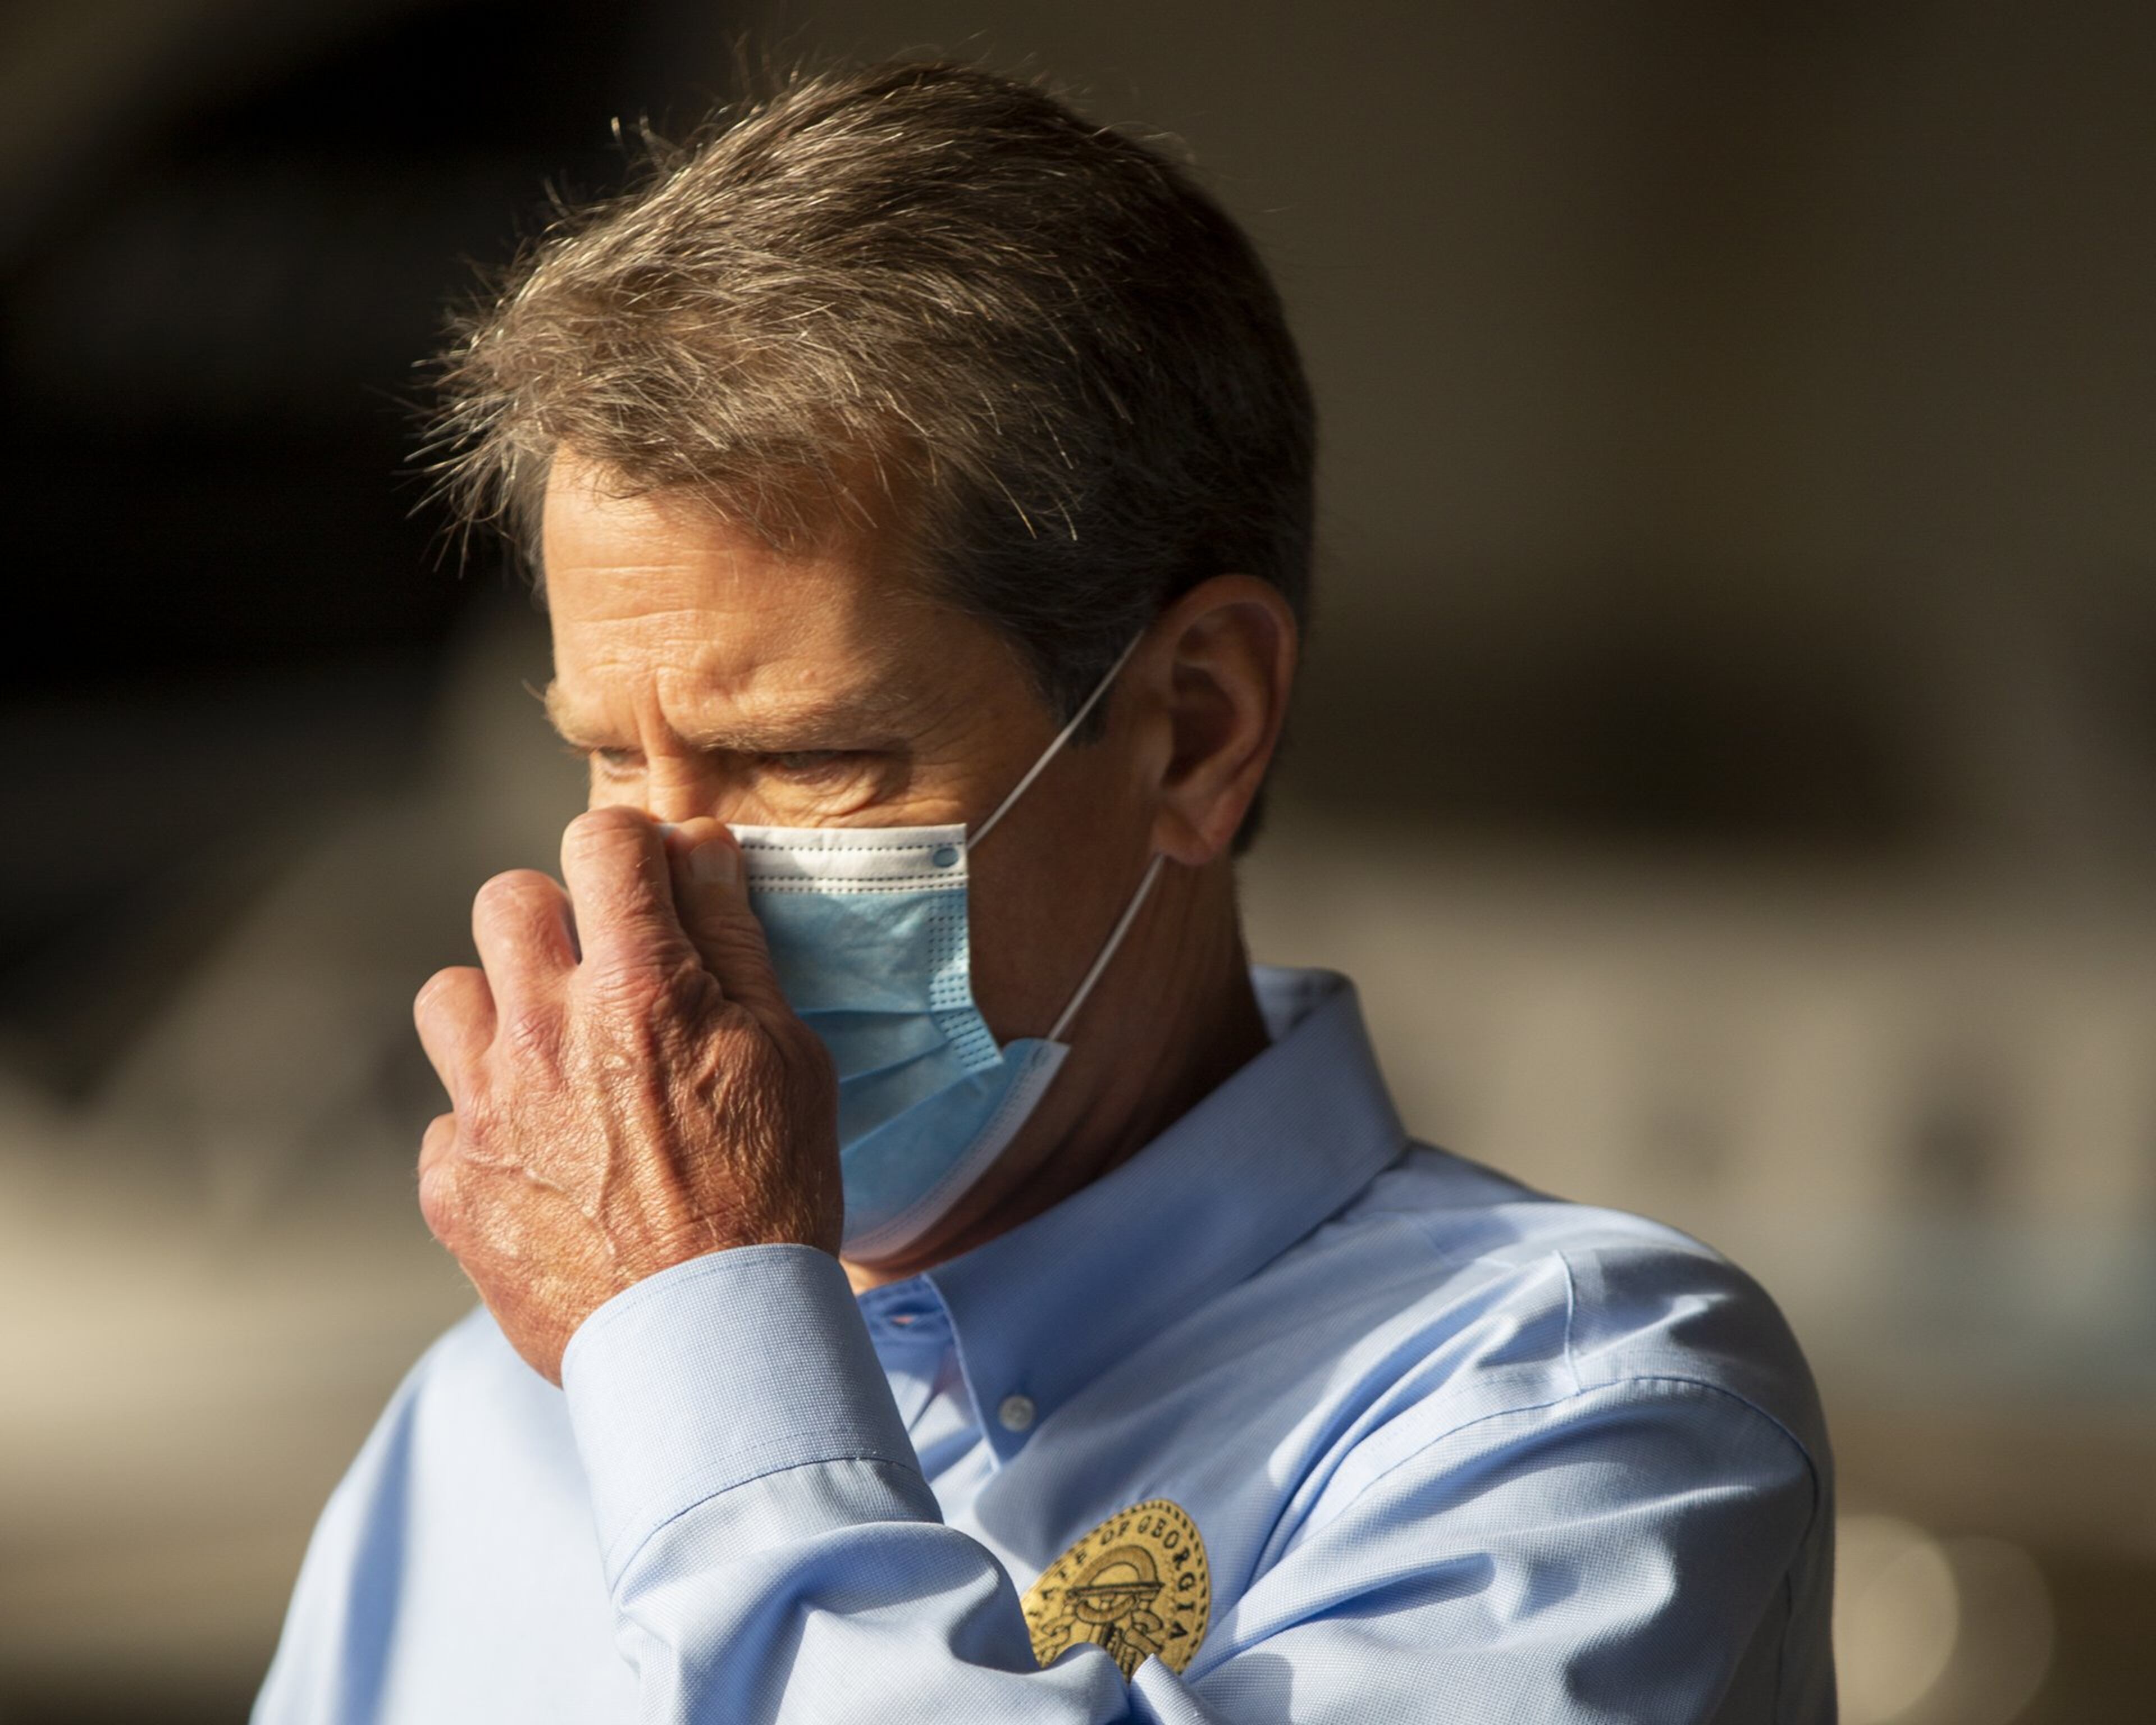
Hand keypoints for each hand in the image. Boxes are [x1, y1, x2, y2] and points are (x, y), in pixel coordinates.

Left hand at [413, 809, 839, 1382]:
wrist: (709, 1344)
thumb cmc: (771, 1195)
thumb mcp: (788, 1054)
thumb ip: (734, 942)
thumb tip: (697, 851)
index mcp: (637, 987)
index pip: (602, 839)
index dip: (633, 849)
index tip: (652, 884)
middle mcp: (543, 1031)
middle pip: (507, 898)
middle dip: (559, 916)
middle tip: (603, 972)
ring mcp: (485, 1108)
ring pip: (447, 993)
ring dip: (499, 1008)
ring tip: (554, 1058)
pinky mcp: (452, 1183)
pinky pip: (447, 1113)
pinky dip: (489, 1125)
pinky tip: (546, 1162)